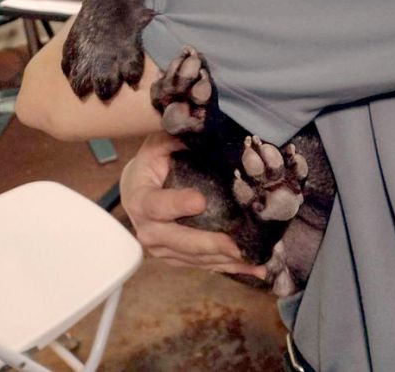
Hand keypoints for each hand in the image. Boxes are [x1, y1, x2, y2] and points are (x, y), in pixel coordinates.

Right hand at [120, 131, 265, 278]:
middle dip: (212, 245)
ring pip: (194, 258)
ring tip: (257, 262)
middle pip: (180, 241)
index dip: (177, 204)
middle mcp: (148, 229)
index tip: (200, 201)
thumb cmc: (153, 161)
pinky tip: (253, 267)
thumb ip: (177, 138)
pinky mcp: (175, 257)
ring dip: (226, 261)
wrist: (137, 188)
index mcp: (142, 198)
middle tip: (239, 246)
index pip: (157, 205)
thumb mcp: (159, 144)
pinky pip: (201, 264)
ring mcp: (161, 248)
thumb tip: (205, 127)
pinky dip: (227, 266)